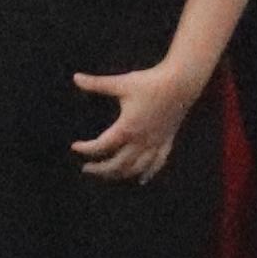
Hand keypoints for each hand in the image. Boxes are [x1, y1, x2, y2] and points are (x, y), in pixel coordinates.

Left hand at [70, 53, 206, 180]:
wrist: (181, 82)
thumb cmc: (150, 82)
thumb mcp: (121, 83)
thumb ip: (97, 84)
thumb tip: (76, 78)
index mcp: (126, 128)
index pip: (101, 147)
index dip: (86, 149)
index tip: (75, 147)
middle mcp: (140, 141)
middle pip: (117, 165)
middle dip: (100, 170)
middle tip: (86, 168)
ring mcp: (155, 143)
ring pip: (136, 168)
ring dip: (120, 175)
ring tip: (108, 174)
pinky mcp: (167, 141)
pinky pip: (158, 164)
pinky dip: (148, 174)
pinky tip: (141, 180)